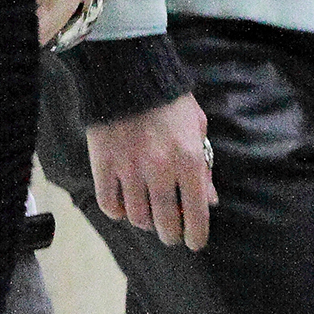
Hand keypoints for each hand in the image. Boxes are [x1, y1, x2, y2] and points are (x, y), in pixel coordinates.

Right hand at [86, 93, 217, 250]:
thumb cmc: (169, 99)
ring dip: (145, 222)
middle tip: (170, 234)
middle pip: (166, 222)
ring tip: (148, 217)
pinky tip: (124, 206)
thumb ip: (204, 165)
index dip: (197, 235)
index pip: (197, 213)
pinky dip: (117, 211)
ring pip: (137, 216)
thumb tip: (209, 200)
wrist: (128, 71)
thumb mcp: (196, 127)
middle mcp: (160, 170)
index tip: (194, 242)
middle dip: (171, 234)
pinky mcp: (104, 164)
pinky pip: (109, 203)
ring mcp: (130, 169)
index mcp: (189, 160)